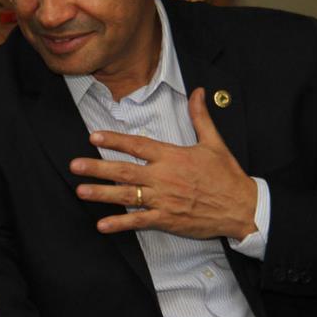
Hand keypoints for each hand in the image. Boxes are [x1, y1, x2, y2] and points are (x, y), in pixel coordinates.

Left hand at [70, 87, 257, 239]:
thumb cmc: (227, 176)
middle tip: (74, 165)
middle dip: (97, 167)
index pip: (137, 145)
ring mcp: (163, 200)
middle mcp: (163, 178)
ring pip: (126, 196)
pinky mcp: (167, 220)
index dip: (114, 140)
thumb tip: (198, 91)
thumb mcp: (214, 143)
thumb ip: (200, 117)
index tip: (93, 136)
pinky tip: (102, 224)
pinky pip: (139, 222)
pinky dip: (120, 224)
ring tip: (80, 190)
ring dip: (101, 193)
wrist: (242, 208)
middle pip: (124, 171)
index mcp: (172, 157)